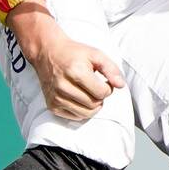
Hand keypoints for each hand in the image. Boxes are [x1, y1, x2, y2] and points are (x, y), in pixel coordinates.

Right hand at [7, 0, 124, 121]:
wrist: (47, 52)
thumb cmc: (73, 53)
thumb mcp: (96, 54)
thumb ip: (111, 69)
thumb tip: (121, 85)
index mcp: (76, 72)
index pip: (102, 93)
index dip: (108, 88)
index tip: (104, 81)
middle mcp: (64, 86)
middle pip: (94, 104)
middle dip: (100, 97)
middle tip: (96, 87)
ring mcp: (56, 97)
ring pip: (85, 114)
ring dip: (92, 106)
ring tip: (89, 93)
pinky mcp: (52, 105)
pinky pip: (74, 117)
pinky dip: (81, 110)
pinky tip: (79, 98)